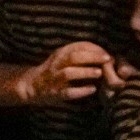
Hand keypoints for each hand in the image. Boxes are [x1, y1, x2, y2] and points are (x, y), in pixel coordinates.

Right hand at [8, 41, 128, 106]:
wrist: (32, 86)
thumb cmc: (54, 71)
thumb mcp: (63, 57)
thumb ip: (79, 54)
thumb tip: (103, 53)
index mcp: (60, 53)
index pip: (77, 46)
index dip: (94, 48)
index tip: (106, 53)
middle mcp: (56, 64)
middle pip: (74, 57)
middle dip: (92, 57)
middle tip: (108, 60)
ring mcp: (54, 79)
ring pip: (69, 73)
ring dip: (85, 72)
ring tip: (99, 73)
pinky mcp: (55, 93)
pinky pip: (68, 92)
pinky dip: (81, 91)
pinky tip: (92, 89)